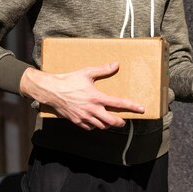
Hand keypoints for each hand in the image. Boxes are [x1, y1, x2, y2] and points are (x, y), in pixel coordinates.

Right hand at [20, 62, 144, 129]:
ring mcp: (83, 117)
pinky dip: (95, 126)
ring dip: (108, 124)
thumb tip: (116, 64)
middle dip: (120, 122)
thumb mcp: (87, 73)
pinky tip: (96, 121)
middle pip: (111, 121)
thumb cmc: (68, 80)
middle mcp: (92, 109)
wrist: (50, 90)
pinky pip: (89, 127)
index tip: (142, 109)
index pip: (119, 103)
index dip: (132, 107)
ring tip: (111, 120)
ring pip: (101, 126)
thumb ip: (103, 70)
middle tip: (124, 120)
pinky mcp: (76, 121)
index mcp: (96, 97)